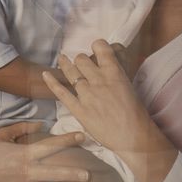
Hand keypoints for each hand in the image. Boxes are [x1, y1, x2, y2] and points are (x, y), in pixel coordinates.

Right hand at [0, 121, 88, 181]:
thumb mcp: (0, 136)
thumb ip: (20, 129)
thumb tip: (40, 124)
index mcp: (23, 154)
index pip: (49, 146)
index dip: (66, 140)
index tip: (82, 136)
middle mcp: (25, 172)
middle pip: (53, 173)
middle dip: (71, 174)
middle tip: (87, 175)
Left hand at [44, 40, 170, 172]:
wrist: (133, 136)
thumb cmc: (135, 115)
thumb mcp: (129, 88)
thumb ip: (117, 77)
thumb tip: (110, 71)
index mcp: (115, 74)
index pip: (102, 50)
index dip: (97, 45)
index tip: (96, 47)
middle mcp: (99, 81)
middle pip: (82, 60)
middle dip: (81, 59)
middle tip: (81, 63)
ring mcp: (87, 95)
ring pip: (71, 72)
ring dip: (66, 65)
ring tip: (62, 59)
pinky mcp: (78, 109)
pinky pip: (61, 92)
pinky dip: (51, 82)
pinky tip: (45, 74)